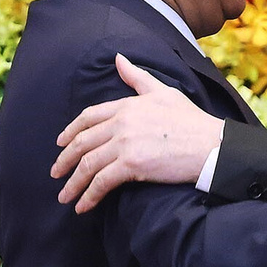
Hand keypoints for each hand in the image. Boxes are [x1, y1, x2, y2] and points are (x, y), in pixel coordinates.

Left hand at [50, 53, 223, 212]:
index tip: (61, 143)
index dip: (71, 130)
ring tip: (65, 196)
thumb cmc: (192, 120)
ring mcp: (125, 144)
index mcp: (128, 105)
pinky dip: (89, 196)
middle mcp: (122, 122)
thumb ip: (138, 77)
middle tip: (56, 173)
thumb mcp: (164, 92)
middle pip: (82, 142)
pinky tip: (83, 206)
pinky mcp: (131, 165)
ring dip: (73, 183)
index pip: (89, 117)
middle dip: (64, 159)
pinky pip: (101, 183)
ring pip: (87, 165)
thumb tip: (118, 59)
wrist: (211, 145)